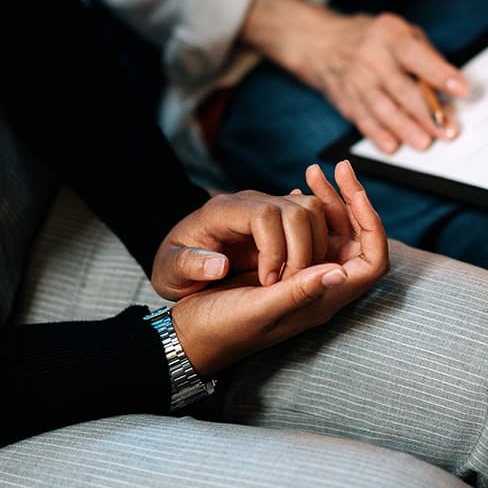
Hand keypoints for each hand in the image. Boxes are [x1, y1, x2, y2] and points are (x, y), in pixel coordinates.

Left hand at [152, 189, 328, 297]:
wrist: (182, 261)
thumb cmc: (174, 267)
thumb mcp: (170, 271)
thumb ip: (189, 266)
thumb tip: (219, 265)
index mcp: (222, 211)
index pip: (265, 214)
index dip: (274, 249)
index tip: (266, 282)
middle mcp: (250, 202)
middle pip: (297, 209)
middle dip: (301, 251)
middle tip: (286, 285)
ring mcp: (268, 207)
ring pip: (311, 211)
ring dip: (314, 248)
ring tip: (294, 280)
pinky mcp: (281, 219)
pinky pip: (313, 220)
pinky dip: (317, 244)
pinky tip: (302, 271)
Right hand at [169, 161, 388, 376]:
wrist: (189, 334)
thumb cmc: (220, 328)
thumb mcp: (258, 311)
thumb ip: (298, 293)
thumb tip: (340, 271)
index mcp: (322, 301)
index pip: (372, 262)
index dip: (371, 224)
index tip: (355, 192)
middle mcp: (319, 286)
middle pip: (356, 239)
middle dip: (350, 202)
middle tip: (339, 168)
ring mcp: (303, 274)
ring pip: (332, 231)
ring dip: (328, 201)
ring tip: (312, 172)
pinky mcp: (285, 264)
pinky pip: (308, 232)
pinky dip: (306, 208)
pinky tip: (297, 188)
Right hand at [241, 0, 469, 153]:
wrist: (322, 43)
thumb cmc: (374, 40)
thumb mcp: (400, 32)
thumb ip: (425, 56)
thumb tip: (449, 88)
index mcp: (388, 35)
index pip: (415, 55)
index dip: (439, 73)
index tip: (462, 90)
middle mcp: (370, 57)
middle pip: (400, 88)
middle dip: (426, 112)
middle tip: (447, 130)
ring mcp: (355, 80)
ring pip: (381, 108)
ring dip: (404, 128)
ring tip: (424, 143)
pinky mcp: (346, 99)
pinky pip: (363, 120)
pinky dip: (377, 134)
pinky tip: (392, 146)